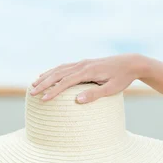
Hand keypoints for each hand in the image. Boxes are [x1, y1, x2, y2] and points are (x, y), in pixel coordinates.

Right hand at [29, 54, 146, 102]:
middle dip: (44, 83)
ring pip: (59, 69)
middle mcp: (82, 65)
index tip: (44, 99)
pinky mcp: (84, 64)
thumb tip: (78, 100)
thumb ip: (95, 94)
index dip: (54, 91)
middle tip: (32, 93)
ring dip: (46, 77)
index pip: (66, 81)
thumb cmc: (122, 78)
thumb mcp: (112, 89)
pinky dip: (53, 71)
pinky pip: (64, 67)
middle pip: (58, 73)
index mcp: (88, 71)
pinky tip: (46, 75)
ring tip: (34, 85)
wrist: (131, 63)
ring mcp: (82, 63)